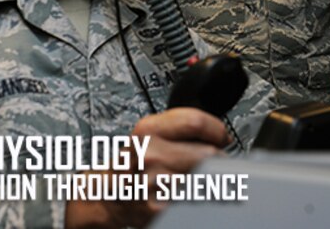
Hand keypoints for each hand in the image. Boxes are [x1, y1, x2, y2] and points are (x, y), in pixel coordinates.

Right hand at [65, 108, 227, 227]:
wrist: (108, 194)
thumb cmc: (132, 163)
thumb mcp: (148, 133)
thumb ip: (181, 126)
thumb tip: (220, 134)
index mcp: (147, 130)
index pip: (196, 122)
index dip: (217, 130)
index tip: (222, 136)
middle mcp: (149, 153)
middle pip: (208, 153)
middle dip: (217, 158)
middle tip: (213, 161)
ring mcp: (154, 181)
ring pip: (207, 177)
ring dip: (210, 179)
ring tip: (197, 177)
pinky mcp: (160, 207)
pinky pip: (197, 198)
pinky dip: (201, 196)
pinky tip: (190, 193)